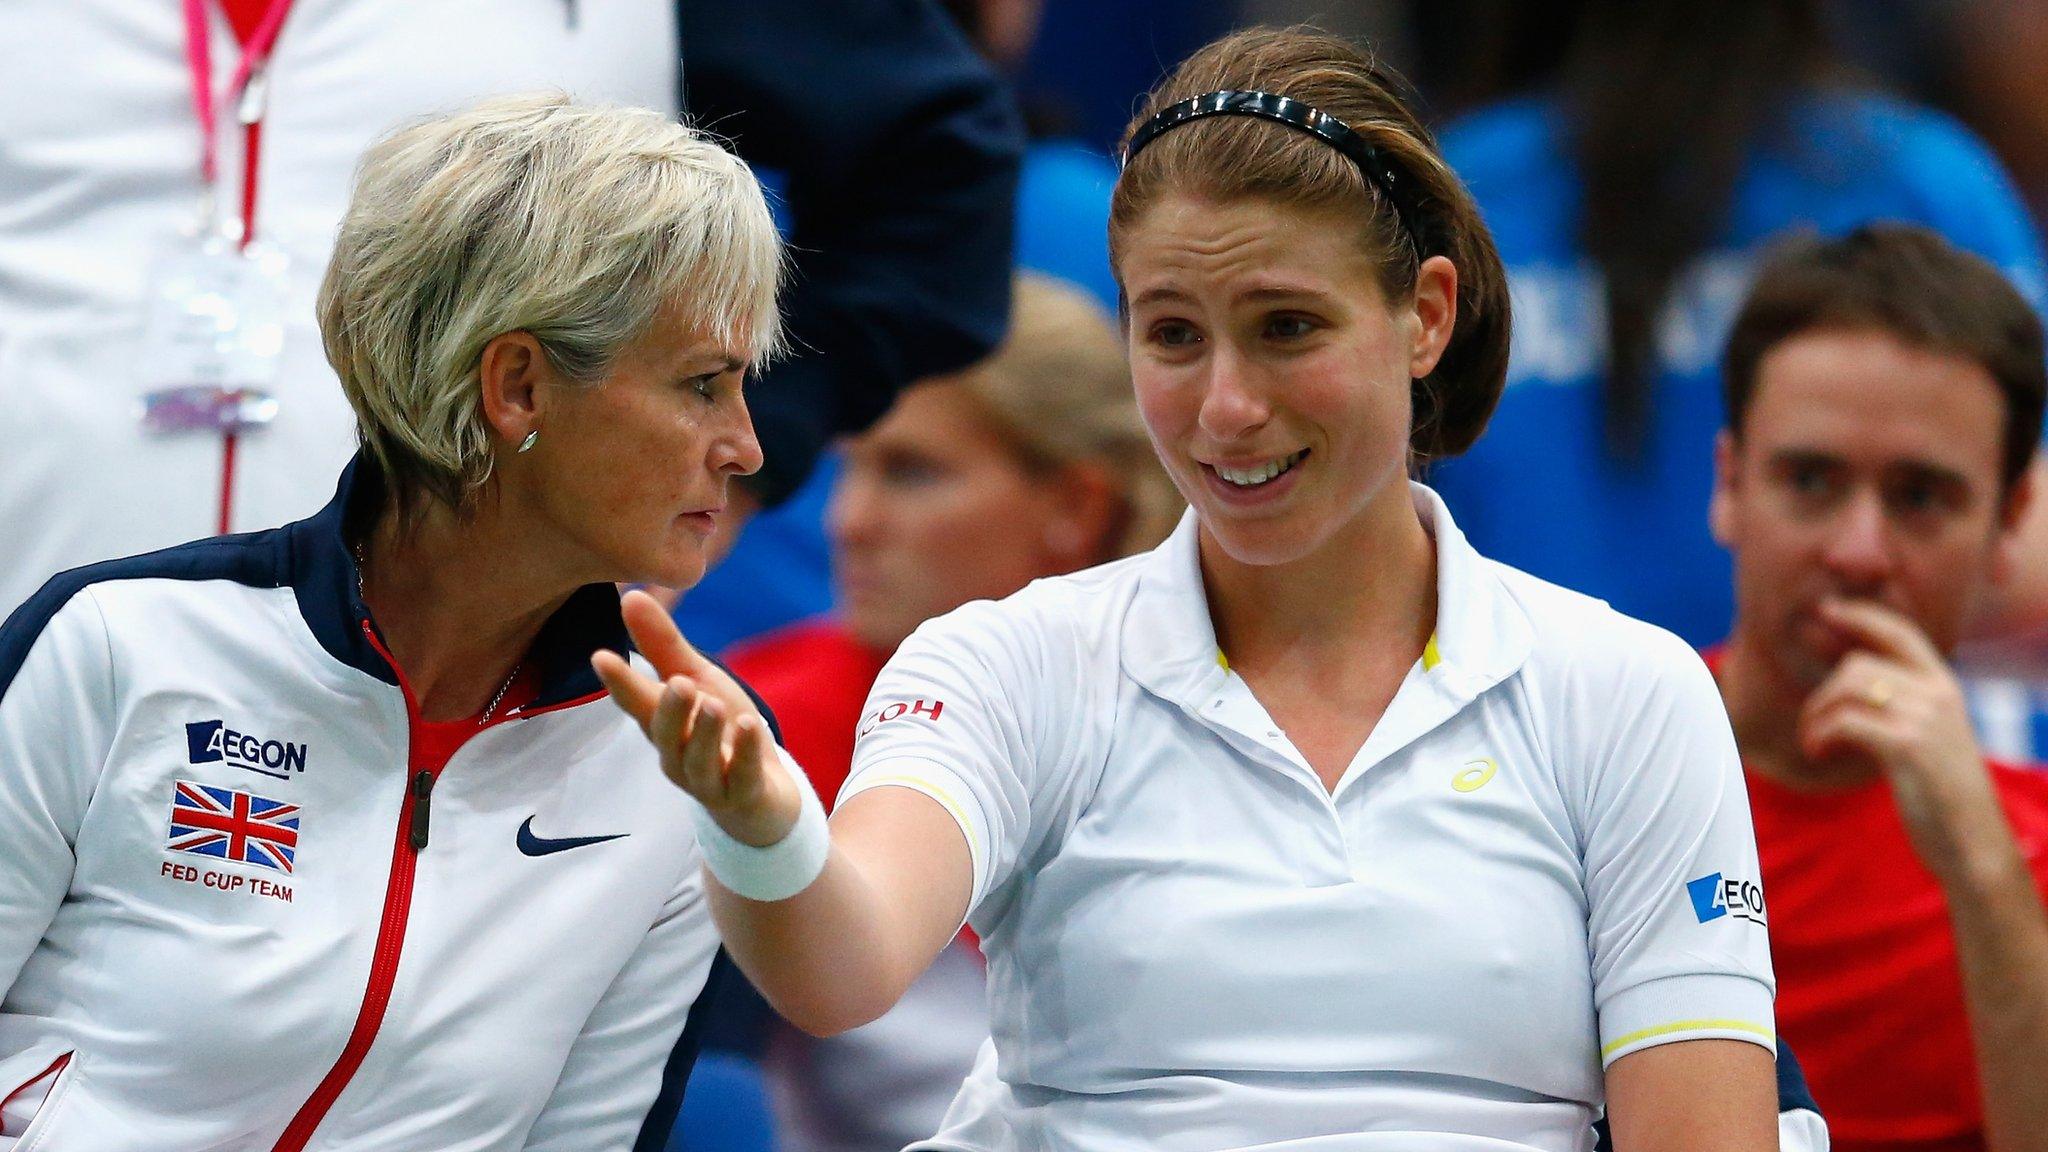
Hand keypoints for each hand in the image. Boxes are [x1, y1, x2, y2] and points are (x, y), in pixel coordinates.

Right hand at [592, 590, 801, 846]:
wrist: (759, 794)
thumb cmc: (719, 731)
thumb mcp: (697, 681)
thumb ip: (662, 645)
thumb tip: (629, 594)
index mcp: (664, 725)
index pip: (636, 703)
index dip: (619, 683)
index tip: (601, 656)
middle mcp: (679, 756)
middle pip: (667, 736)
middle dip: (670, 711)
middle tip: (679, 684)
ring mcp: (709, 781)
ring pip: (700, 761)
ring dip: (707, 733)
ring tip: (716, 705)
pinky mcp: (742, 796)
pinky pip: (742, 778)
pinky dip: (745, 753)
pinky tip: (750, 727)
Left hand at [1798, 598, 2005, 883]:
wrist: (1972, 843)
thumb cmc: (1942, 795)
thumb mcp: (1929, 738)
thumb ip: (1901, 707)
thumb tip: (1849, 686)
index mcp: (1945, 687)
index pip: (1900, 632)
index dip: (1860, 616)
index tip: (1827, 609)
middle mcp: (1938, 694)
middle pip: (1856, 666)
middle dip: (1822, 696)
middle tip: (1813, 730)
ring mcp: (1924, 718)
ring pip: (1845, 690)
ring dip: (1815, 717)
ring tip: (1815, 745)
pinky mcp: (1907, 745)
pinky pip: (1843, 722)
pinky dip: (1819, 736)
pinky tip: (1819, 754)